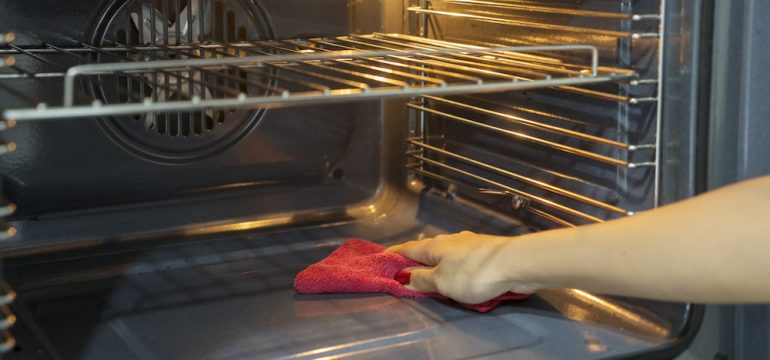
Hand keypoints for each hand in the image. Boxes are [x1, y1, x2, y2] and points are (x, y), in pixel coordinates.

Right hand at [387, 231, 542, 303]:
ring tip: (431, 272)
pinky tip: (458, 270)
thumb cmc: (474, 273)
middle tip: (405, 269)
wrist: (515, 263)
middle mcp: (449, 240)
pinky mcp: (484, 250)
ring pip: (445, 251)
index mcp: (434, 247)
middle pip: (426, 249)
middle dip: (415, 258)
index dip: (393, 254)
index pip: (407, 248)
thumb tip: (403, 276)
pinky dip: (453, 263)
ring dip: (435, 260)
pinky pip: (460, 256)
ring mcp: (469, 243)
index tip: (381, 258)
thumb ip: (422, 280)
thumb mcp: (442, 282)